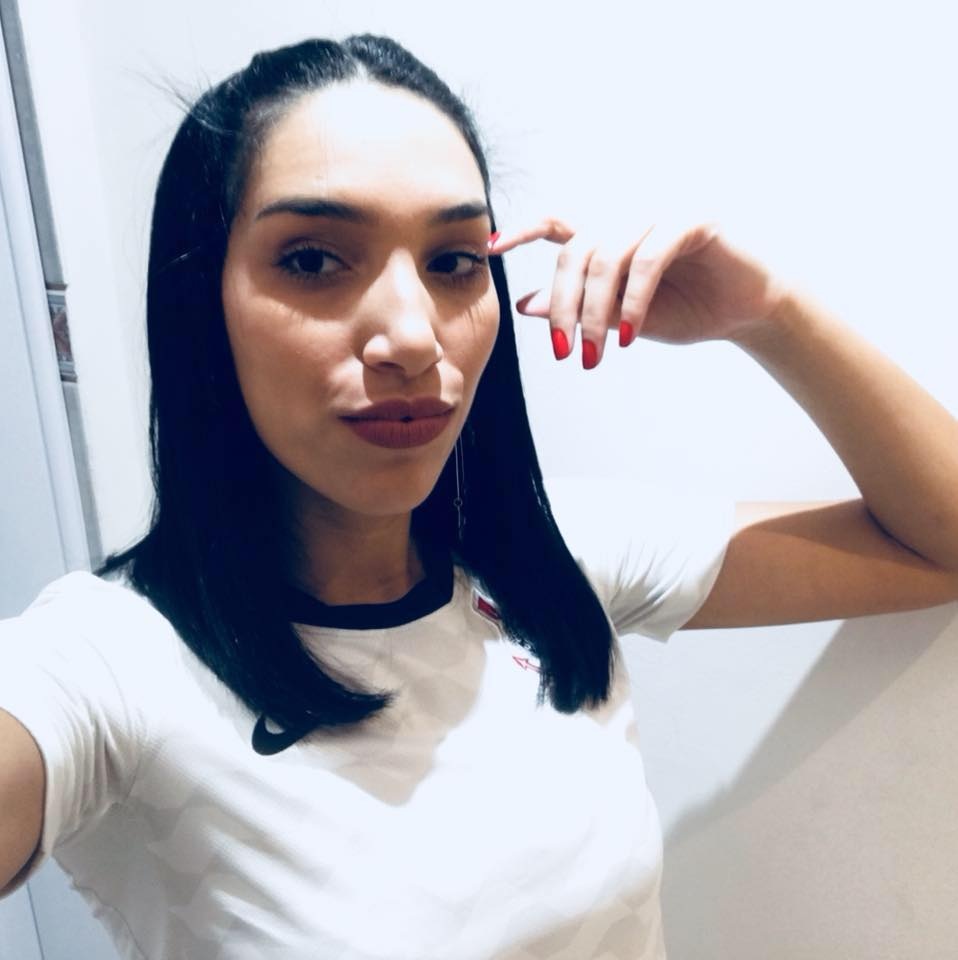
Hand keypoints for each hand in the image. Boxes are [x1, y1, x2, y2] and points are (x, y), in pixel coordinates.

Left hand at [489, 218, 790, 367]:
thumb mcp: (624, 318)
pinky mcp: (694, 220)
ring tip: (594, 353)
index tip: (491, 248)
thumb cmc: (690, 310)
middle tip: (563, 352)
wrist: (751, 311)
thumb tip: (526, 305)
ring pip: (607, 256)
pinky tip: (631, 333)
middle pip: (575, 252)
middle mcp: (631, 221)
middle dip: (563, 306)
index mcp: (612, 239)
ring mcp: (661, 215)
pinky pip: (648, 258)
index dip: (523, 231)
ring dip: (595, 311)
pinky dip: (634, 299)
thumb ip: (579, 307)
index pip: (558, 224)